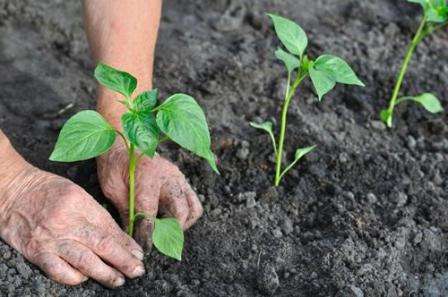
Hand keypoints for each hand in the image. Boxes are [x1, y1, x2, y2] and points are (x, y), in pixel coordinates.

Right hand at [0, 158, 144, 286]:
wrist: (13, 191)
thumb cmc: (48, 191)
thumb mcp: (77, 194)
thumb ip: (97, 215)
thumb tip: (120, 238)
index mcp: (80, 204)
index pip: (110, 228)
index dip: (127, 244)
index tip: (139, 255)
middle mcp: (67, 222)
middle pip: (102, 246)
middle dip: (123, 261)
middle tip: (137, 271)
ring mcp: (51, 239)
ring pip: (85, 262)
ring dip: (105, 274)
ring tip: (119, 280)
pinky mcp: (37, 252)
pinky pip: (59, 271)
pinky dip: (74, 278)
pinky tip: (85, 278)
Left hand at [97, 140, 202, 248]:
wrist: (124, 143)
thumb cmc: (115, 165)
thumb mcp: (113, 188)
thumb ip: (125, 211)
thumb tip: (131, 236)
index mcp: (147, 177)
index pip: (150, 213)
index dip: (147, 234)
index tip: (144, 248)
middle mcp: (168, 177)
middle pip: (179, 212)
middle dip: (168, 232)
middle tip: (156, 242)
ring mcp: (178, 178)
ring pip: (192, 209)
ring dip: (181, 225)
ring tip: (165, 231)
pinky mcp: (182, 180)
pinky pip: (193, 202)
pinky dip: (186, 216)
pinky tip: (169, 219)